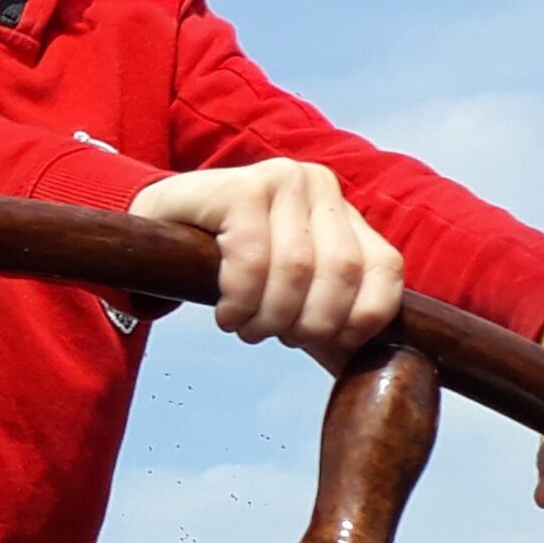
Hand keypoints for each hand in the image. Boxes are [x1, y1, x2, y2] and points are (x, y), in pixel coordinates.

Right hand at [128, 159, 403, 358]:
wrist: (158, 228)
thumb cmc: (230, 266)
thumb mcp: (291, 286)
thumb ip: (333, 315)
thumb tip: (379, 363)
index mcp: (343, 210)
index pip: (384, 269)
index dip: (362, 318)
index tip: (325, 344)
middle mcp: (318, 184)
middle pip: (341, 273)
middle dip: (307, 323)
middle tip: (273, 336)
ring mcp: (279, 179)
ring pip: (297, 270)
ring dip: (268, 317)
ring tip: (245, 327)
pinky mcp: (239, 187)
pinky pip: (252, 260)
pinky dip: (240, 300)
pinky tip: (226, 312)